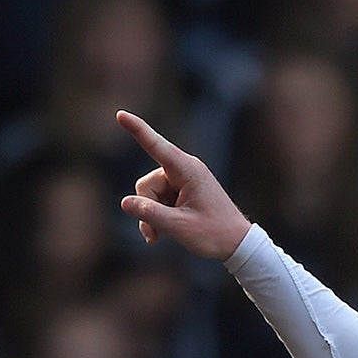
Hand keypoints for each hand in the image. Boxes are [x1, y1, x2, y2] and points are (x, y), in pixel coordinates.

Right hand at [116, 112, 252, 260]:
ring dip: (151, 216)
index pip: (156, 146)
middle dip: (146, 208)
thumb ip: (150, 214)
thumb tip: (125, 202)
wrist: (237, 243)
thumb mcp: (178, 227)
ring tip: (159, 236)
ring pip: (150, 194)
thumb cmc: (214, 234)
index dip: (137, 129)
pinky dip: (157, 216)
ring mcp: (183, 180)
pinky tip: (162, 233)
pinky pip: (158, 200)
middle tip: (154, 234)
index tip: (120, 114)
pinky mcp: (182, 191)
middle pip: (147, 184)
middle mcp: (184, 169)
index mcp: (187, 170)